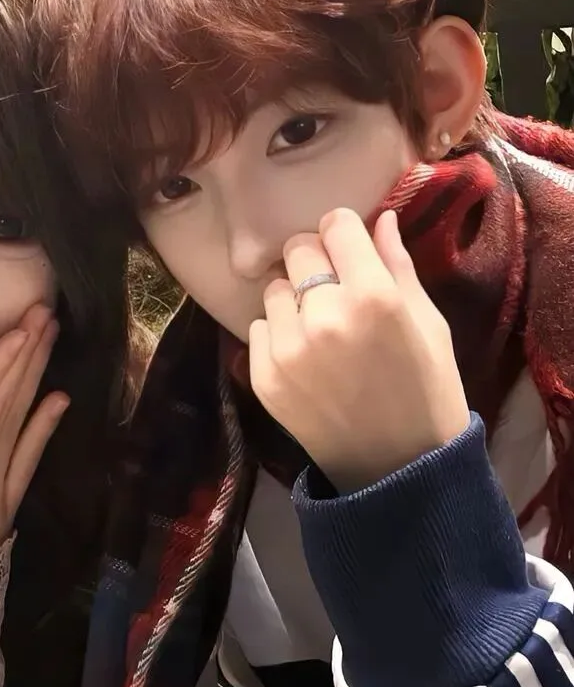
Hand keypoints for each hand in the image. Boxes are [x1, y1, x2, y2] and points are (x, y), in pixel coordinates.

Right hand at [0, 304, 67, 575]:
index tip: (13, 333)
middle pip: (0, 413)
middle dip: (21, 361)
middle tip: (43, 315)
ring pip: (16, 431)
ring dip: (34, 382)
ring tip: (49, 340)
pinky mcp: (4, 515)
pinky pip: (28, 466)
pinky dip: (44, 431)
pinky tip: (58, 401)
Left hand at [248, 207, 469, 492]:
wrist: (398, 467)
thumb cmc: (426, 390)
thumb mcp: (428, 324)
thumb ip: (399, 267)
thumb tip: (382, 219)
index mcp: (374, 296)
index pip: (336, 225)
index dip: (344, 233)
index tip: (350, 250)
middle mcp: (324, 316)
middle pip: (298, 249)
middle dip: (316, 260)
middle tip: (333, 288)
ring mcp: (288, 348)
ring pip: (274, 289)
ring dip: (294, 299)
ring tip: (319, 328)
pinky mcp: (263, 376)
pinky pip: (257, 328)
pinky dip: (277, 335)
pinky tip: (306, 357)